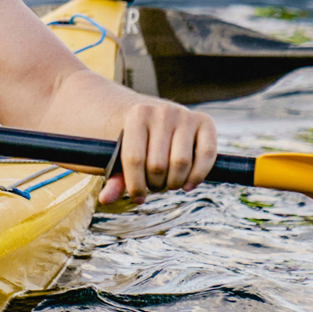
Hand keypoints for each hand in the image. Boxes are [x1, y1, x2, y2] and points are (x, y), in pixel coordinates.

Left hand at [102, 99, 216, 203]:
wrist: (153, 115)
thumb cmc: (133, 140)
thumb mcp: (120, 155)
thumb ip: (114, 177)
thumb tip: (106, 199)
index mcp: (136, 116)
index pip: (135, 158)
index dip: (136, 185)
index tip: (138, 198)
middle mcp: (162, 112)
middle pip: (158, 164)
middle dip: (155, 184)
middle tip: (153, 186)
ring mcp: (185, 115)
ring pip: (181, 163)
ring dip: (174, 183)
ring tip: (167, 184)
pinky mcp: (205, 121)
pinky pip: (207, 155)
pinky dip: (198, 176)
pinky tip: (187, 185)